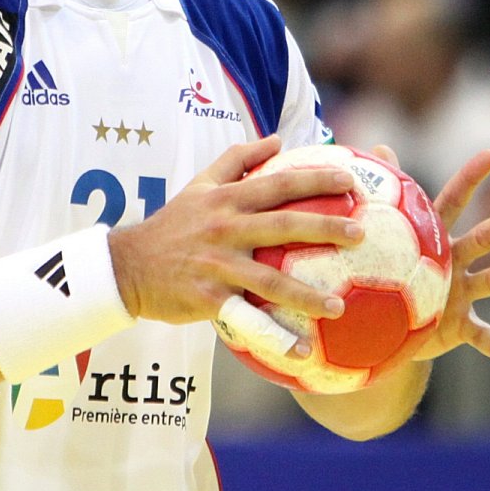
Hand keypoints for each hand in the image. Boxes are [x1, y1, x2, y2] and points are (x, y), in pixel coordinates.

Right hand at [108, 134, 361, 327]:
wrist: (128, 266)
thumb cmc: (172, 225)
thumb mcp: (199, 185)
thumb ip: (237, 159)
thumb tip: (277, 140)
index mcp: (226, 201)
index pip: (278, 184)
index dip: (315, 179)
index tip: (350, 179)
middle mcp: (224, 229)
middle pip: (281, 226)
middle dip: (324, 228)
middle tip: (361, 233)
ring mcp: (217, 266)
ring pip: (268, 280)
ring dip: (306, 294)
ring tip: (341, 307)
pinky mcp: (208, 299)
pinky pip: (247, 320)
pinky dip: (276, 337)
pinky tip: (304, 351)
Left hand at [387, 147, 489, 365]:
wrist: (387, 327)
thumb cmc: (387, 275)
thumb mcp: (382, 236)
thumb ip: (383, 195)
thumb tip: (377, 147)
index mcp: (435, 239)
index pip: (453, 201)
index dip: (470, 178)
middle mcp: (456, 262)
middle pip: (486, 237)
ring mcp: (462, 294)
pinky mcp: (460, 326)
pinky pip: (484, 337)